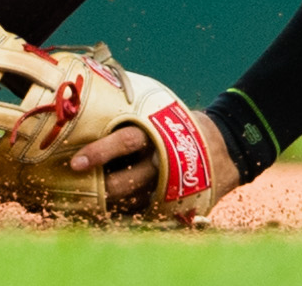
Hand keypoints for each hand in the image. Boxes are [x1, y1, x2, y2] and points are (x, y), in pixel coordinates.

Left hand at [67, 112, 240, 214]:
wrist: (226, 148)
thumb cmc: (177, 122)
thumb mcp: (158, 108)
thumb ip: (127, 106)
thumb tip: (87, 88)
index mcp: (156, 134)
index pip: (124, 143)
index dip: (98, 152)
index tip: (75, 162)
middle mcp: (162, 163)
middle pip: (126, 180)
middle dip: (99, 187)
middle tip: (74, 188)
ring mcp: (168, 187)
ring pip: (132, 201)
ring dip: (107, 203)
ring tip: (82, 202)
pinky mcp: (173, 204)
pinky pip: (143, 212)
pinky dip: (123, 212)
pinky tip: (104, 209)